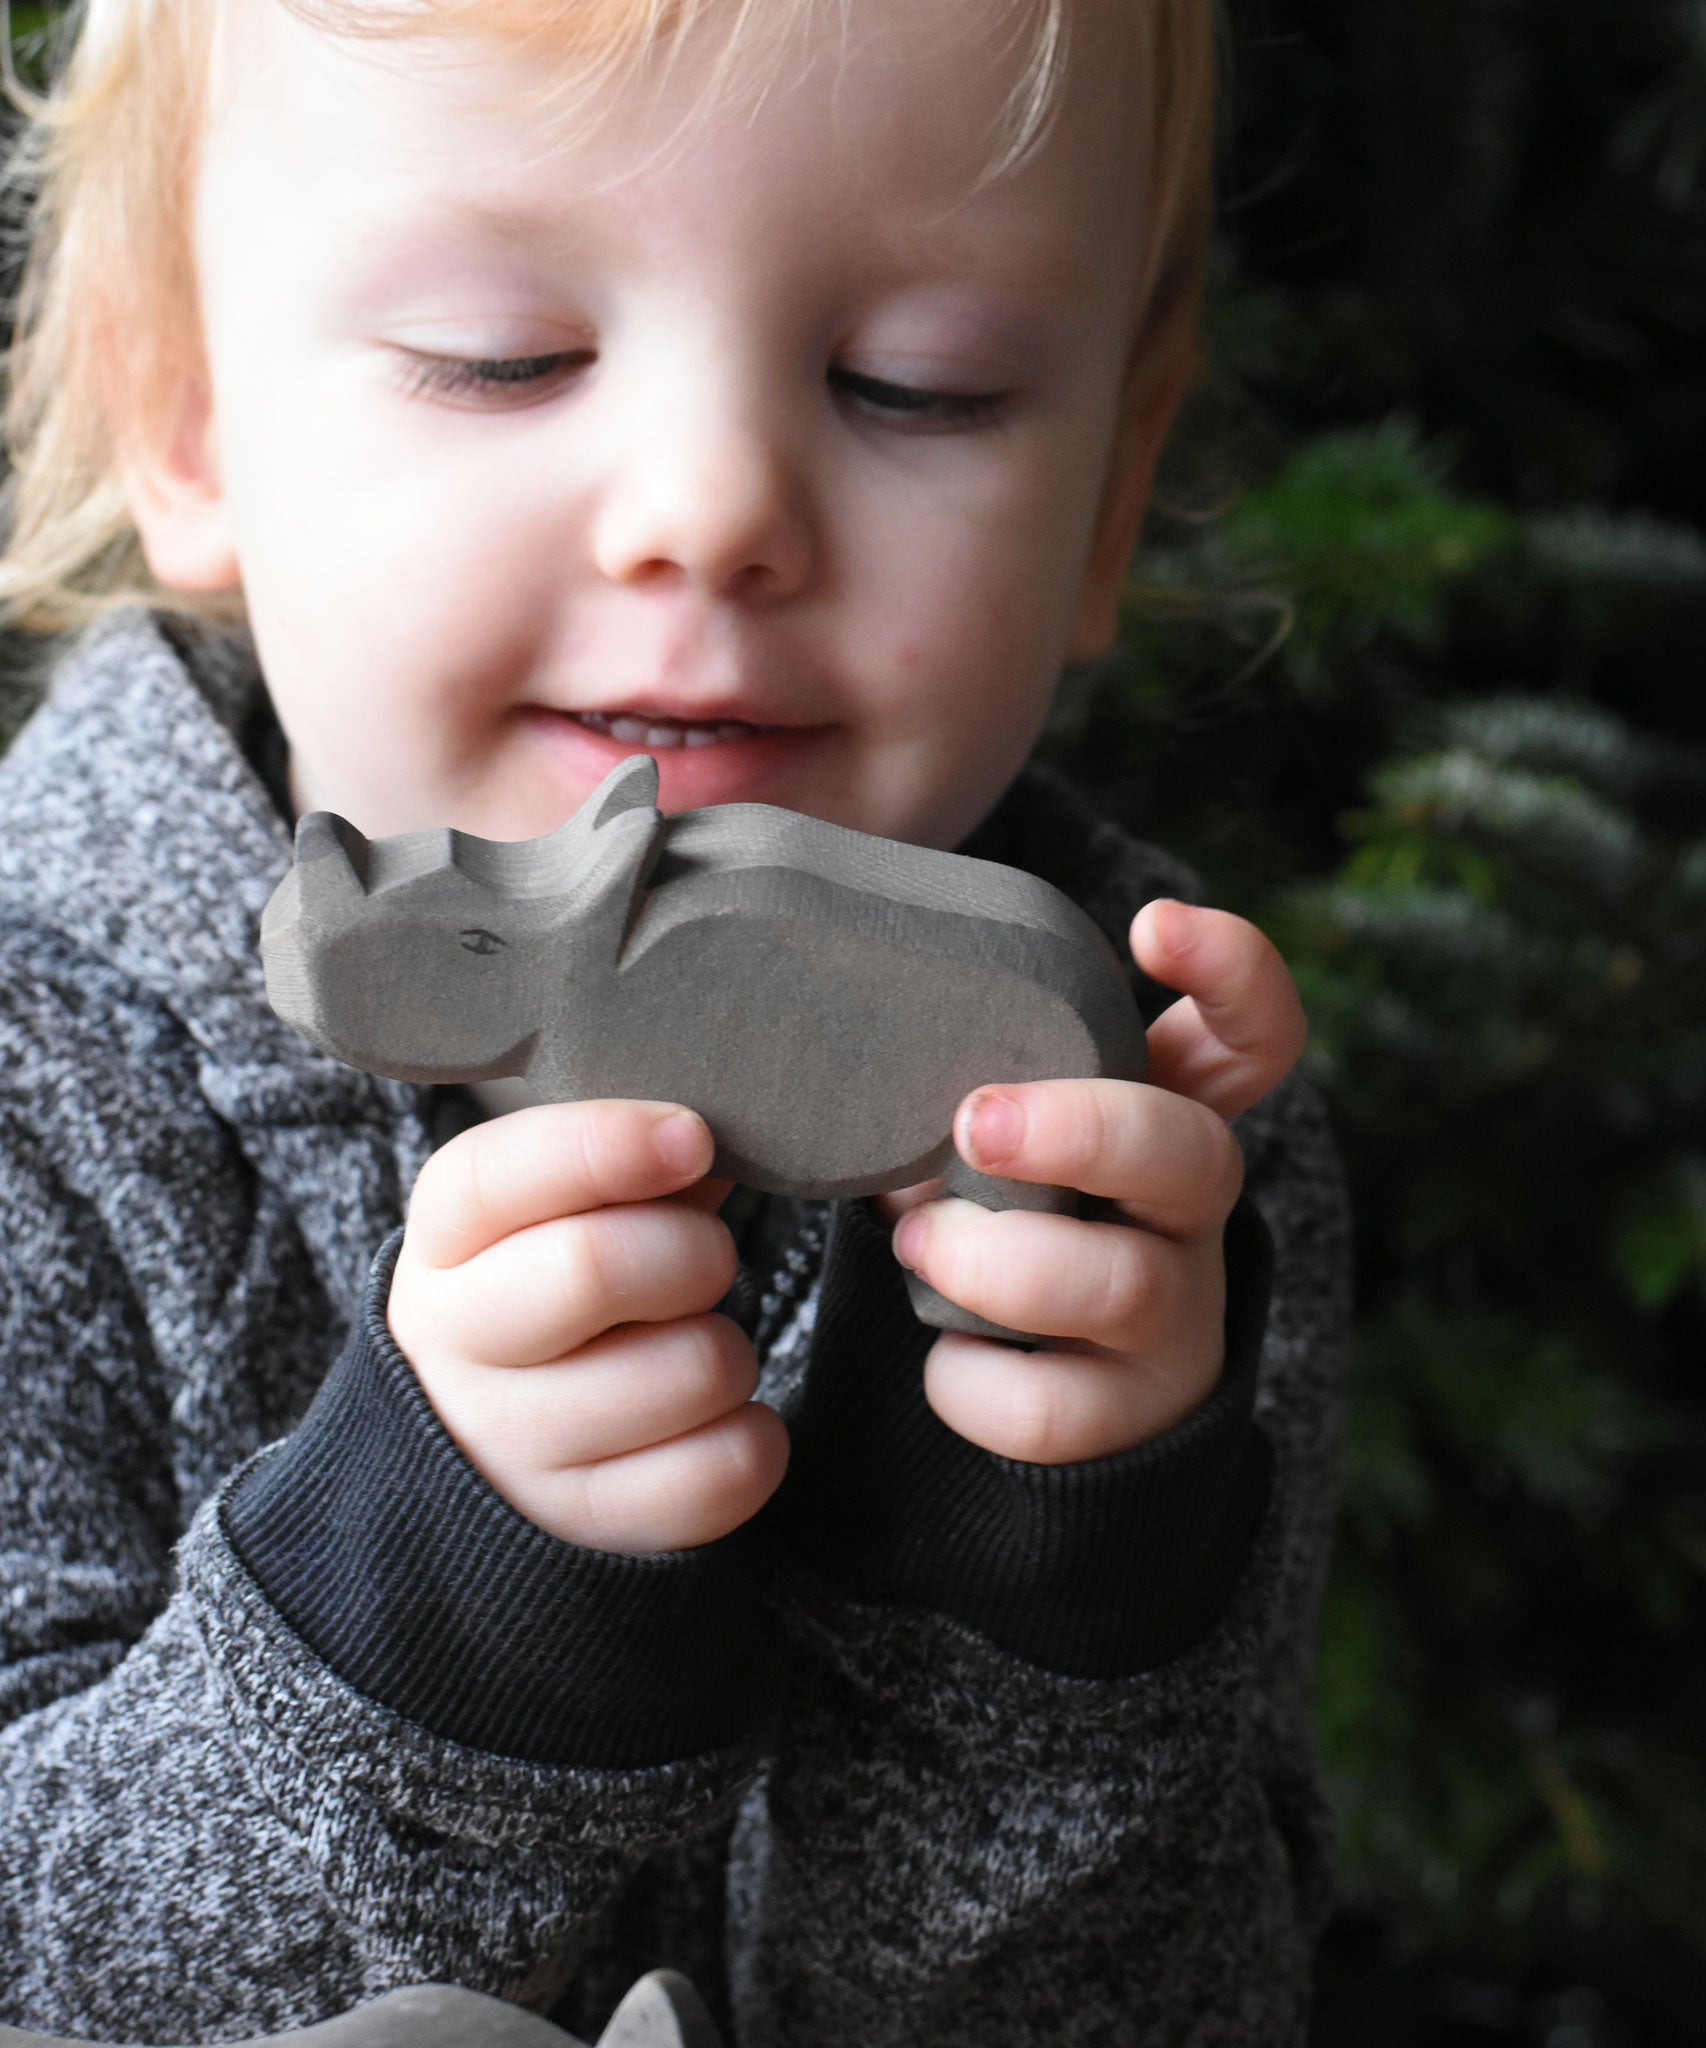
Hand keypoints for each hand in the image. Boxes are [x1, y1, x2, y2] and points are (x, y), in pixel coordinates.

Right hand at [388, 1101, 788, 1552]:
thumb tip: (727, 1134)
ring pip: (692, 1369)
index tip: (692, 1137)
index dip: (608, 1145)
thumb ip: (636, 1162)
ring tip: (689, 1345)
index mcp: (445, 1239)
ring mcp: (515, 1451)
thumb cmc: (555, 1292)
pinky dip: (751, 1435)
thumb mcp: (560, 1211)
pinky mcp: (589, 1527)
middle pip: (594, 1267)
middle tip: (704, 1256)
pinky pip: (728, 1468)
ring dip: (727, 1347)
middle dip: (694, 1248)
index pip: (500, 1174)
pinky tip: (710, 1420)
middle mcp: (456, 1346)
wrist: (486, 1452)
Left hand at [884, 900, 1304, 1463]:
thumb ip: (962, 1104)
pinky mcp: (1130, 1415)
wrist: (1060, 1396)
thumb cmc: (1007, 1221)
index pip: (1253, 1035)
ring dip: (994, 1262)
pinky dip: (968, 1382)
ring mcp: (1174, 1317)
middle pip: (1195, 1153)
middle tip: (973, 1124)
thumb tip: (853, 1089)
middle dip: (1079, 1129)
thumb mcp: (999, 1146)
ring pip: (1120, 1285)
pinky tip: (949, 1355)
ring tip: (920, 1245)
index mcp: (1164, 1120)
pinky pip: (1050, 1407)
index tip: (1152, 925)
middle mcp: (1189, 1214)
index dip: (1233, 972)